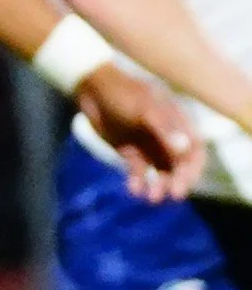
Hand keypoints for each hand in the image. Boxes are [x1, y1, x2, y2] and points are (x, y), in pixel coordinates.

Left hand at [76, 65, 204, 201]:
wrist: (95, 91)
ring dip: (159, 185)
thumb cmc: (125, 96)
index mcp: (177, 123)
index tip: (185, 183)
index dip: (193, 168)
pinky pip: (138, 171)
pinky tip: (134, 190)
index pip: (194, 149)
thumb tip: (184, 151)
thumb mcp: (146, 112)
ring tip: (151, 198)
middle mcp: (166, 135)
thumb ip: (165, 131)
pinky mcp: (129, 151)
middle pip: (178, 164)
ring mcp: (148, 143)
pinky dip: (137, 181)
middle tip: (171, 195)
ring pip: (159, 170)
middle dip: (177, 180)